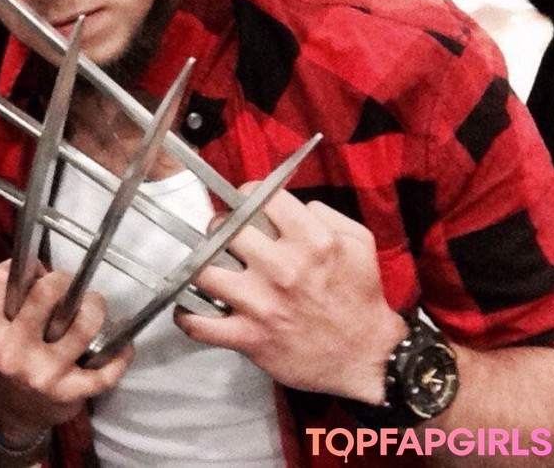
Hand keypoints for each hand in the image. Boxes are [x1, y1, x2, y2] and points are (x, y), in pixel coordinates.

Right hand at [0, 260, 132, 443]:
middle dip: (61, 280)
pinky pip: (104, 372)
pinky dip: (120, 356)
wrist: (5, 415)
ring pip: (82, 326)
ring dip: (94, 307)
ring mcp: (42, 374)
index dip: (23, 267)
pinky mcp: (68, 392)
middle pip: (43, 295)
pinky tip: (123, 344)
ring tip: (94, 303)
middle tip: (66, 281)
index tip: (36, 268)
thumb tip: (36, 268)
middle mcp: (11, 353)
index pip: (1, 281)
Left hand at [176, 188, 406, 402]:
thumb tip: (290, 203)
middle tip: (223, 237)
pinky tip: (191, 308)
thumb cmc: (360, 298)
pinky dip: (187, 316)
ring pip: (202, 271)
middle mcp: (283, 268)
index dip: (247, 196)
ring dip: (199, 267)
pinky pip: (199, 324)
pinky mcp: (250, 337)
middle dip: (219, 228)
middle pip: (223, 229)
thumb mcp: (359, 242)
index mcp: (312, 241)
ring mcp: (262, 304)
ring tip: (207, 268)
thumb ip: (325, 214)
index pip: (259, 197)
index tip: (245, 206)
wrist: (366, 356)